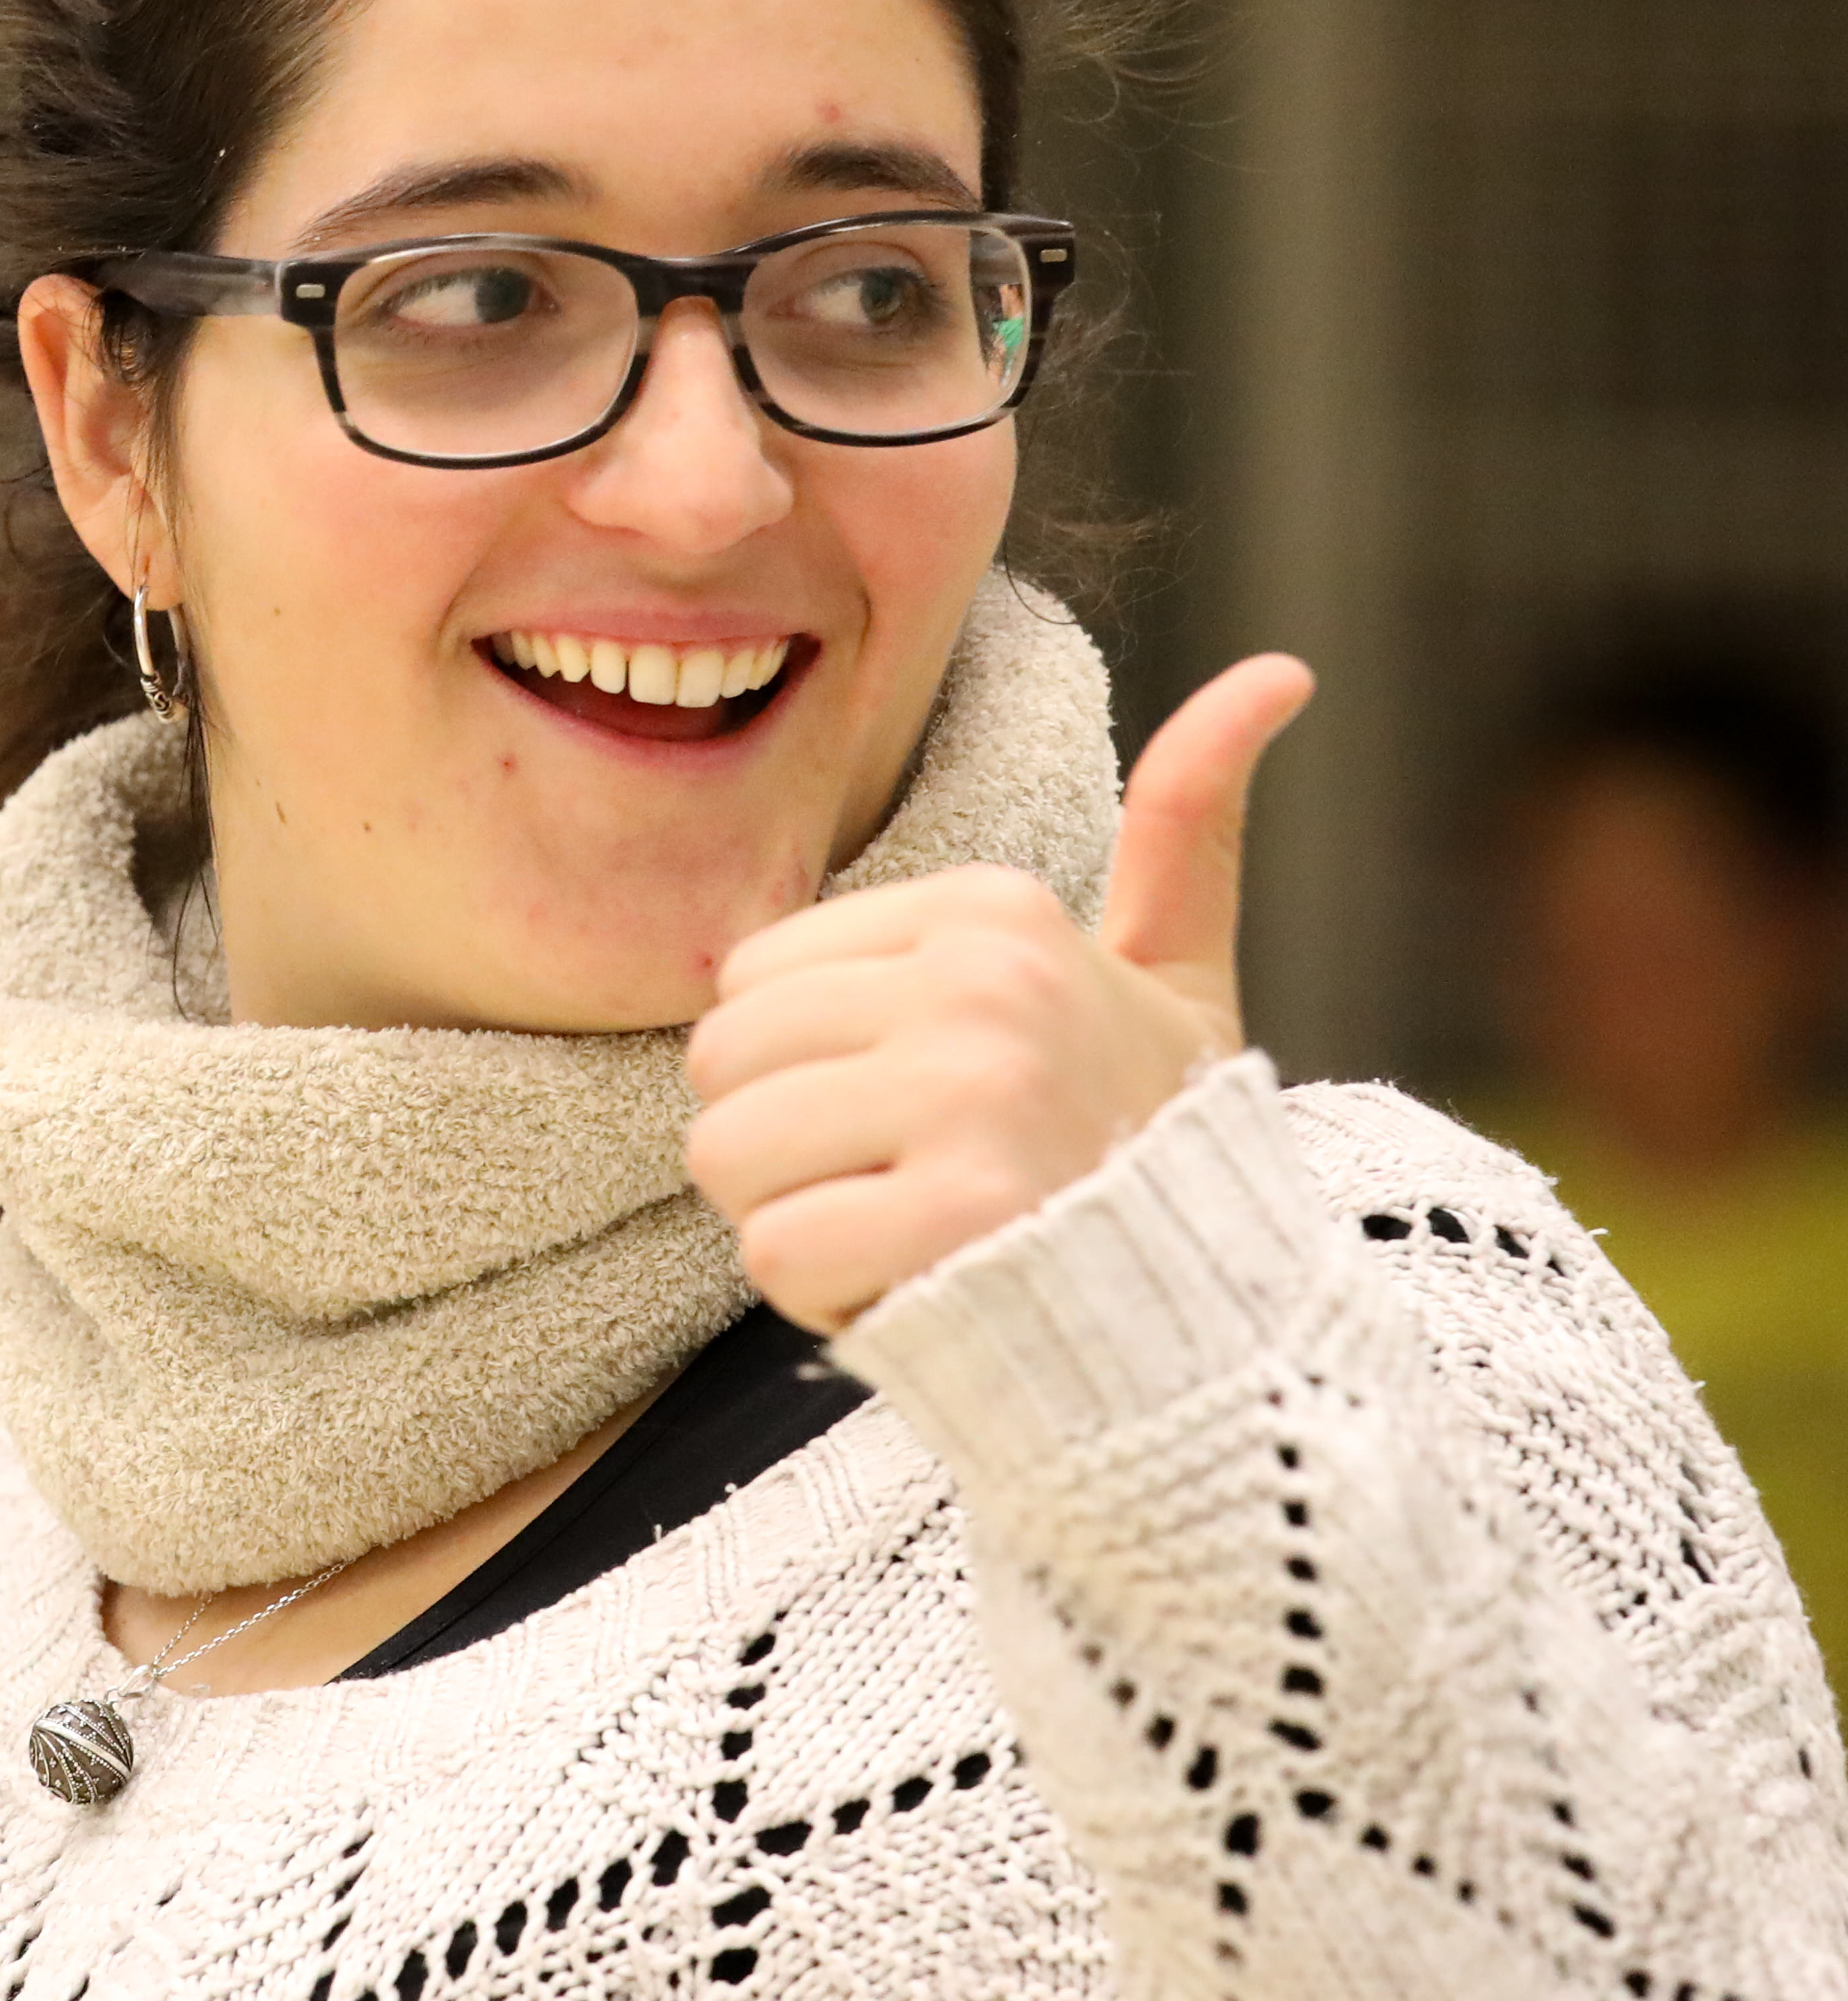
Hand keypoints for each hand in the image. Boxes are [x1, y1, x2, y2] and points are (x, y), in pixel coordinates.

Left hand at [684, 655, 1314, 1331]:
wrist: (1219, 1328)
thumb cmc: (1157, 1145)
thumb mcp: (1176, 973)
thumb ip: (1188, 823)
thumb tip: (1277, 672)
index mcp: (996, 911)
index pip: (751, 977)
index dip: (813, 1066)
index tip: (935, 1105)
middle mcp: (983, 986)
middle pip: (722, 1060)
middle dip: (789, 1142)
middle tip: (912, 1176)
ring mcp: (971, 1097)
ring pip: (726, 1156)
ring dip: (798, 1220)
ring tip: (915, 1228)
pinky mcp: (952, 1219)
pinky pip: (774, 1254)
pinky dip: (827, 1303)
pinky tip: (921, 1289)